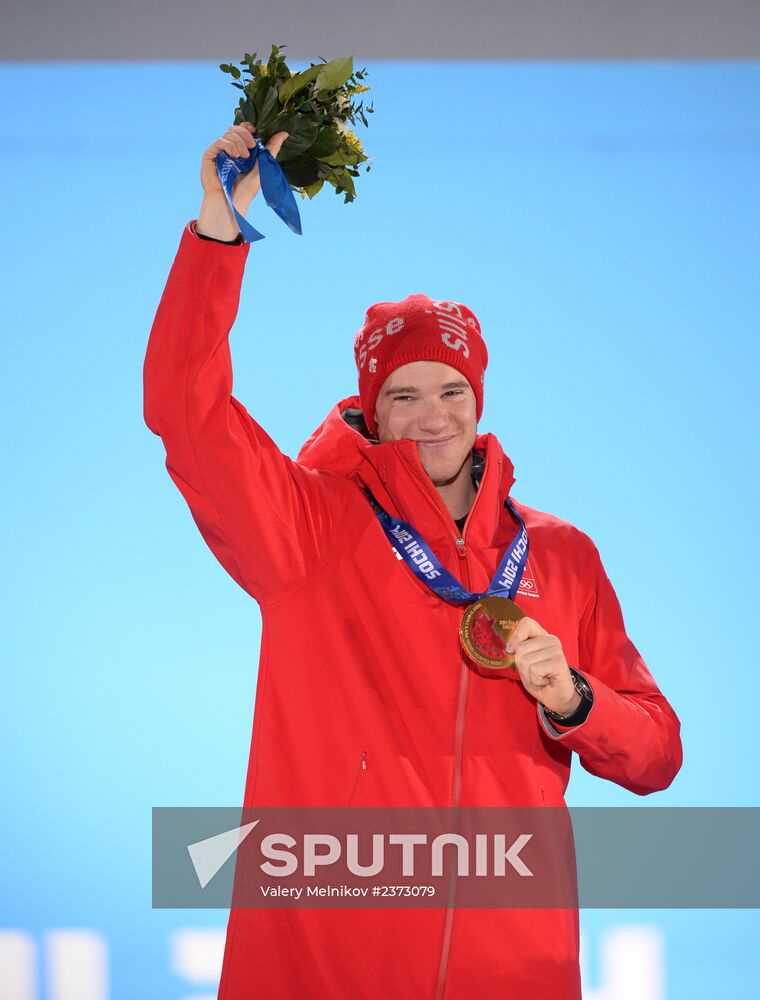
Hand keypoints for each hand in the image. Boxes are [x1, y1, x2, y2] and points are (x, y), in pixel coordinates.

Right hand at [197, 123, 289, 239]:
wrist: (234, 200)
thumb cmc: (248, 187)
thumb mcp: (264, 164)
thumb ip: (273, 148)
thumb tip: (285, 133)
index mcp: (242, 148)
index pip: (243, 128)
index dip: (248, 127)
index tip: (255, 133)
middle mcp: (230, 147)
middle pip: (235, 128)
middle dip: (245, 134)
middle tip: (252, 147)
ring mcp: (220, 151)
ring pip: (228, 133)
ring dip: (239, 142)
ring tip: (244, 157)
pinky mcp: (210, 155)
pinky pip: (220, 142)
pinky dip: (229, 145)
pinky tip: (235, 156)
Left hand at [505, 617, 581, 716]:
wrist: (557, 697)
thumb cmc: (539, 678)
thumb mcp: (524, 662)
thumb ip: (518, 650)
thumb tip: (510, 648)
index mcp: (542, 636)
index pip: (526, 623)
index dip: (515, 636)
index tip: (511, 650)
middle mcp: (551, 639)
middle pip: (520, 648)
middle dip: (521, 665)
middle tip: (534, 672)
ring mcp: (556, 650)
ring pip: (525, 661)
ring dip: (528, 675)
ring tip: (540, 677)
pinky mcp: (559, 662)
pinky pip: (534, 670)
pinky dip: (536, 680)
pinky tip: (546, 681)